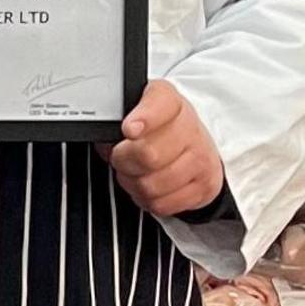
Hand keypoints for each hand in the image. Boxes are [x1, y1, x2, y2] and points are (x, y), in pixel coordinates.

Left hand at [104, 78, 225, 218]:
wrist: (194, 148)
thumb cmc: (155, 130)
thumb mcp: (132, 112)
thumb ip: (115, 118)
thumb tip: (100, 134)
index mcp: (169, 101)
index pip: (160, 105)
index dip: (144, 118)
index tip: (129, 129)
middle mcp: (190, 126)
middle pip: (148, 154)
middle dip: (123, 161)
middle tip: (122, 156)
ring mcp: (201, 157)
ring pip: (151, 185)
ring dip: (133, 183)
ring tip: (135, 171)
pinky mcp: (205, 185)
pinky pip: (162, 204)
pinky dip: (147, 200)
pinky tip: (150, 185)